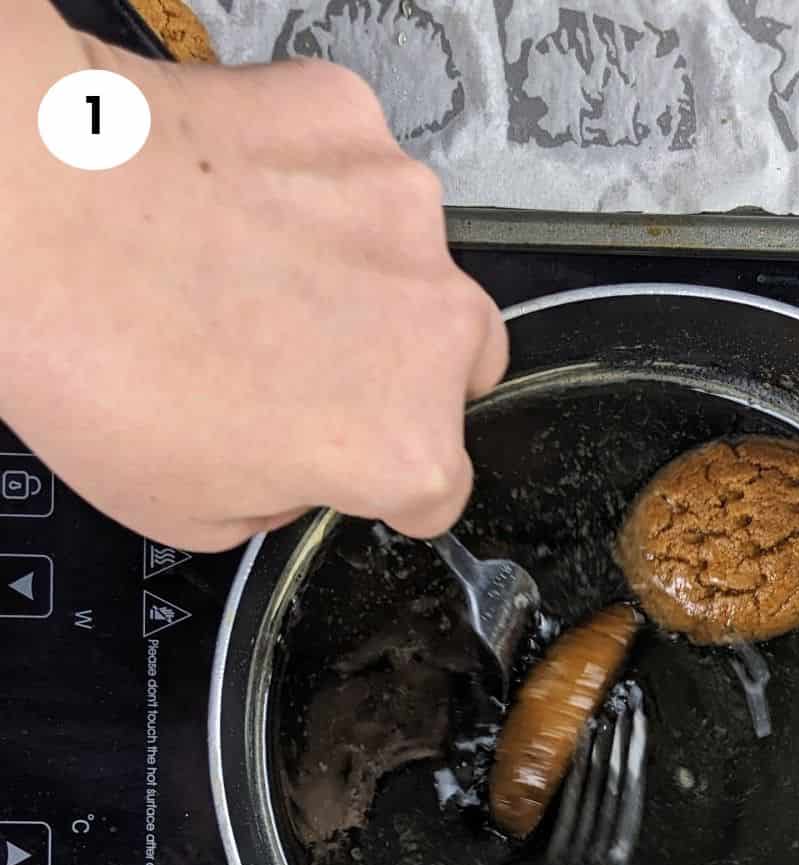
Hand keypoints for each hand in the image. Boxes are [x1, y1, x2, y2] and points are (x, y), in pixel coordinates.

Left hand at [2, 8, 505, 547]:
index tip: (356, 471)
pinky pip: (352, 165)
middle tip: (297, 372)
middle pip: (456, 366)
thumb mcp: (188, 514)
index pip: (439, 490)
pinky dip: (310, 186)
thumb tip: (290, 468)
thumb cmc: (98, 361)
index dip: (390, 489)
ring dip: (359, 278)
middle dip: (396, 375)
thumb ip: (282, 499)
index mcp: (403, 443)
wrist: (28, 210)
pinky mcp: (347, 117)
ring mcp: (398, 206)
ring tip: (250, 274)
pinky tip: (235, 202)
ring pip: (411, 261)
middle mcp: (431, 324)